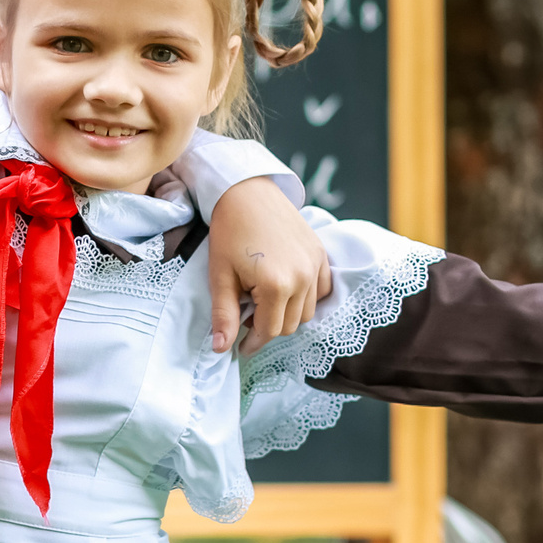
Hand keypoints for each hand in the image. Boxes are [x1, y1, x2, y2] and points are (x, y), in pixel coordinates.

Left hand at [207, 179, 333, 354]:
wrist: (247, 193)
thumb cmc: (229, 232)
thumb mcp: (220, 276)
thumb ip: (224, 315)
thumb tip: (221, 350)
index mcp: (277, 285)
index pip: (269, 331)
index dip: (252, 342)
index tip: (240, 346)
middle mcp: (303, 278)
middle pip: (290, 325)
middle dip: (267, 327)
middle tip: (247, 314)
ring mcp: (316, 265)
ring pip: (307, 311)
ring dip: (287, 314)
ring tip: (263, 299)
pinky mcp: (321, 254)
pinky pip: (321, 290)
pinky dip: (306, 297)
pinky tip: (286, 288)